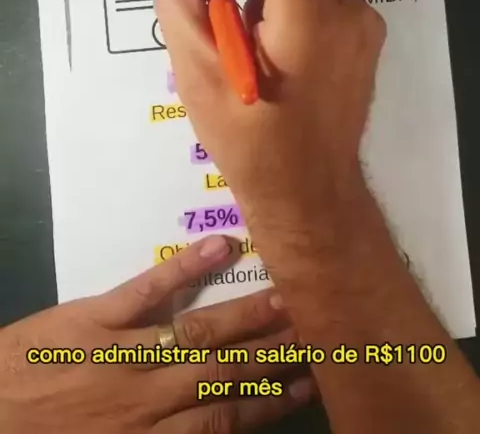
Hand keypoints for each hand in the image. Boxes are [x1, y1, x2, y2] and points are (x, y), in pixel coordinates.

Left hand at [0, 236, 312, 432]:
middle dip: (274, 353)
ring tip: (290, 298)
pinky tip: (223, 247)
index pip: (224, 419)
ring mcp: (124, 351)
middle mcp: (148, 396)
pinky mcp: (95, 316)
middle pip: (224, 371)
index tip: (307, 384)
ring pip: (198, 332)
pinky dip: (186, 268)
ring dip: (247, 316)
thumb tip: (212, 424)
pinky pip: (148, 290)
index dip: (269, 402)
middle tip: (320, 331)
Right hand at [156, 0, 385, 236]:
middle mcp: (349, 12)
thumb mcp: (197, 74)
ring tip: (237, 41)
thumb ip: (184, 2)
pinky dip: (286, 4)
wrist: (307, 194)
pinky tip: (266, 51)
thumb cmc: (249, 140)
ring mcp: (364, 26)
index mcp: (310, 19)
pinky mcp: (365, 39)